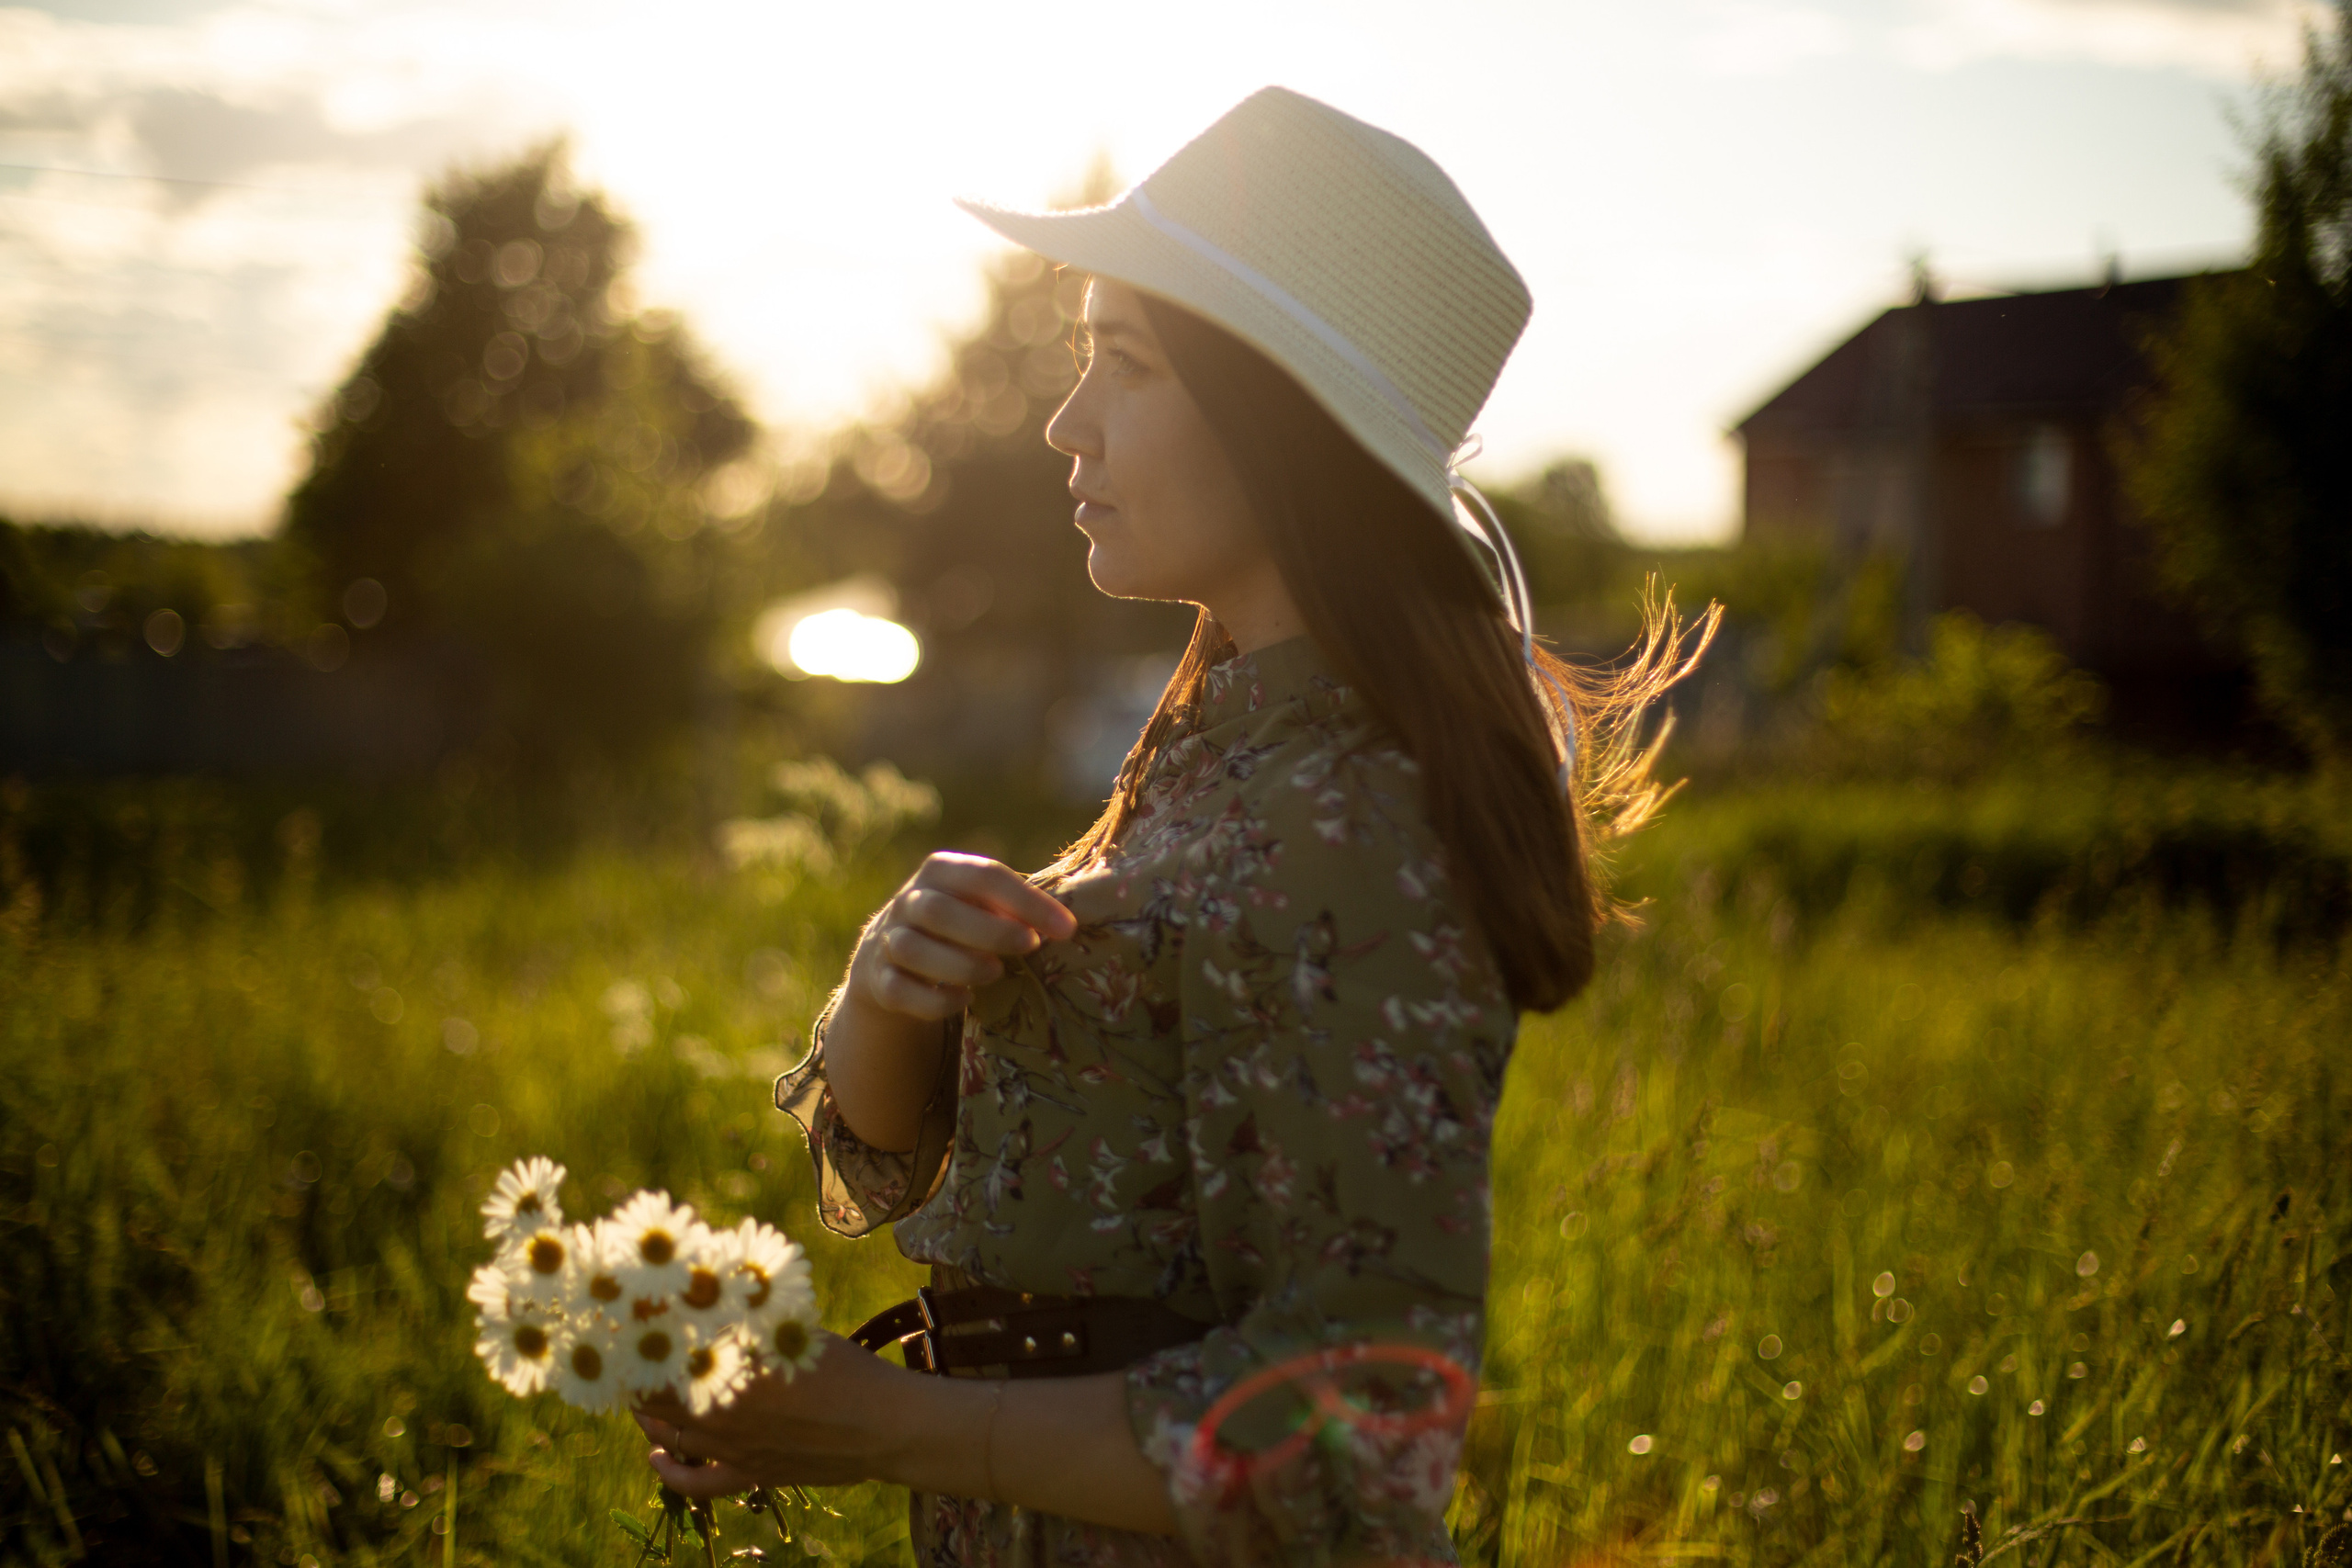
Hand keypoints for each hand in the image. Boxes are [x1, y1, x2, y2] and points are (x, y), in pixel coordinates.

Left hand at [632, 1331, 920, 1497]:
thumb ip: (753, 1322)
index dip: (641, 1343)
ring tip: (638, 1398)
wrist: (882, 1426)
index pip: (664, 1358)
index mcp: (730, 1371)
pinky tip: (656, 1457)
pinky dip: (668, 1471)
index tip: (629, 1327)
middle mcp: (720, 1413)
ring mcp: (731, 1449)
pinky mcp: (749, 1474)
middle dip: (639, 1378)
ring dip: (648, 1416)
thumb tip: (722, 1294)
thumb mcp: (797, 1331)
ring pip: (669, 1435)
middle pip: (657, 1397)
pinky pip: (696, 1483)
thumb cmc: (846, 1369)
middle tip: (630, 1359)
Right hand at [847, 852, 1076, 1022]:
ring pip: (913, 950)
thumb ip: (1013, 907)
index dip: (1027, 901)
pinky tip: (965, 999)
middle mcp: (907, 902)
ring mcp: (887, 942)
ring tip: (996, 973)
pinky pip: (901, 991)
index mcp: (940, 871)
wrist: (889, 956)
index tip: (1066, 928)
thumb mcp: (979, 903)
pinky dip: (935, 1000)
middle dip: (991, 931)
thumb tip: (1065, 924)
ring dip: (961, 964)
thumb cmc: (957, 923)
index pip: (983, 875)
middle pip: (939, 910)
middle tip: (1030, 946)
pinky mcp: (879, 982)